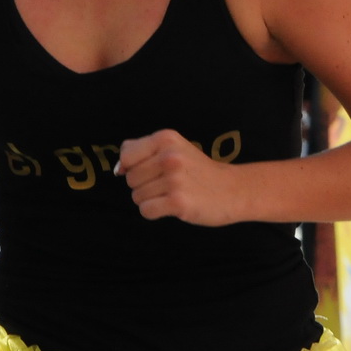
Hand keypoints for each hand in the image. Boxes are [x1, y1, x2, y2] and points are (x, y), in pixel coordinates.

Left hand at [118, 129, 237, 223]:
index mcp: (166, 138)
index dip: (133, 167)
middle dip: (144, 185)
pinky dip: (155, 212)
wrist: (232, 189)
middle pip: (130, 179)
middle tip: (168, 184)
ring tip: (173, 193)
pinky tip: (171, 206)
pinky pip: (146, 210)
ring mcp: (174, 180)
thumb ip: (141, 150)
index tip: (151, 170)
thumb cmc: (198, 170)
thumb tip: (118, 168)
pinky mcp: (178, 202)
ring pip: (137, 196)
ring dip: (151, 199)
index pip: (126, 156)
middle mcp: (169, 156)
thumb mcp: (173, 147)